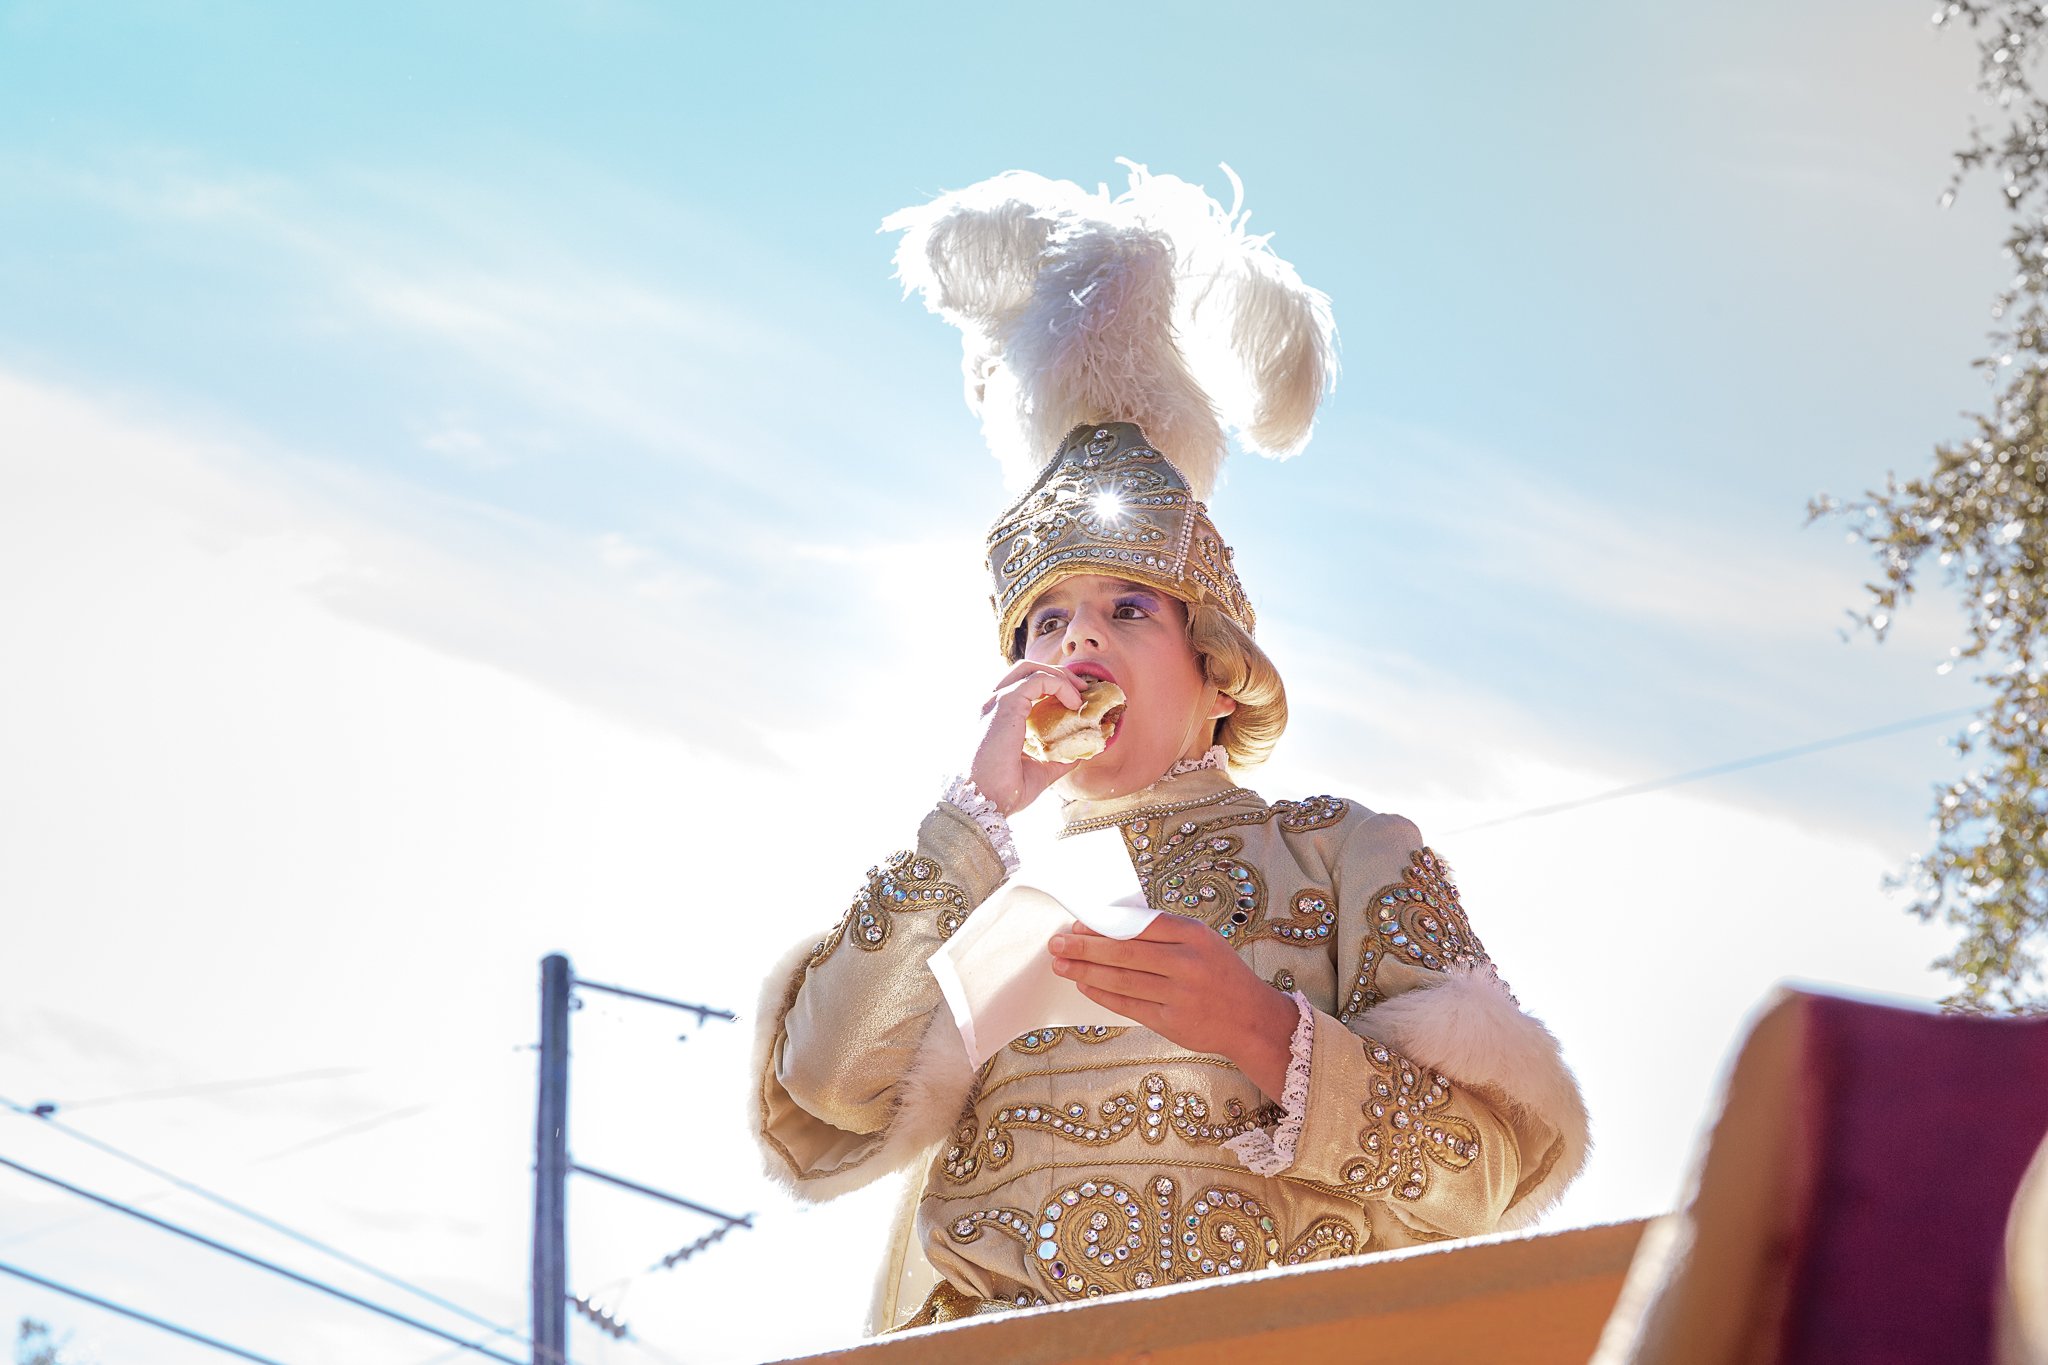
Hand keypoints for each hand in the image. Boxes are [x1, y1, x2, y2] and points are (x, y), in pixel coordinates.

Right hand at [968, 660, 1083, 815]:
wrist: (984, 803)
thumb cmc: (1003, 791)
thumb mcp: (1038, 771)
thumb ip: (1057, 759)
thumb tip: (1081, 752)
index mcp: (996, 717)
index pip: (1022, 686)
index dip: (1051, 686)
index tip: (1076, 701)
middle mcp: (992, 705)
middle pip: (1025, 670)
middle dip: (1057, 674)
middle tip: (1082, 691)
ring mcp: (996, 702)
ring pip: (1031, 669)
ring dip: (1060, 676)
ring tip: (1080, 694)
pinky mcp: (1006, 704)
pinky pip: (1039, 680)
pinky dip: (1061, 685)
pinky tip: (1074, 704)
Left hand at [1048, 917, 1299, 1100]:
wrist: (1251, 1019)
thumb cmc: (1220, 975)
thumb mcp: (1203, 942)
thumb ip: (1164, 933)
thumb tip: (1110, 926)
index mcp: (1194, 935)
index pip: (1139, 924)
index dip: (1104, 924)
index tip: (1077, 924)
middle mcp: (1188, 963)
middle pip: (1125, 952)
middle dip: (1085, 947)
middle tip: (1057, 944)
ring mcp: (1180, 995)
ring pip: (1122, 980)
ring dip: (1086, 972)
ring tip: (1061, 965)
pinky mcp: (1172, 1023)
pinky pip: (1128, 1006)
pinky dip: (1102, 995)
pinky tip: (1084, 986)